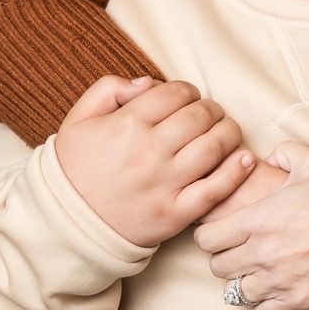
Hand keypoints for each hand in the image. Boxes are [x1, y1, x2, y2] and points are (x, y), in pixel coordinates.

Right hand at [55, 76, 251, 247]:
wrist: (63, 227)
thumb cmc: (74, 169)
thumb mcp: (78, 119)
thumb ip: (109, 88)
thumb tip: (148, 82)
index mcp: (127, 124)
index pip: (177, 92)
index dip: (187, 91)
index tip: (186, 100)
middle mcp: (148, 152)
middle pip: (201, 115)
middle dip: (210, 109)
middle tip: (208, 114)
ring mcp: (164, 185)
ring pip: (214, 147)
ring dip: (228, 132)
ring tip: (224, 131)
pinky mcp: (174, 215)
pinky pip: (216, 190)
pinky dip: (237, 172)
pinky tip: (245, 158)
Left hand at [194, 141, 308, 309]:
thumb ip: (284, 153)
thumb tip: (269, 158)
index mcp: (260, 219)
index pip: (207, 238)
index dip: (209, 233)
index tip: (222, 231)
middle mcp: (263, 253)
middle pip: (217, 267)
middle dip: (225, 256)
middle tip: (241, 248)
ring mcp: (279, 282)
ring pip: (238, 291)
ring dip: (246, 279)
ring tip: (262, 267)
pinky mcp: (297, 303)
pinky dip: (265, 301)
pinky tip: (278, 286)